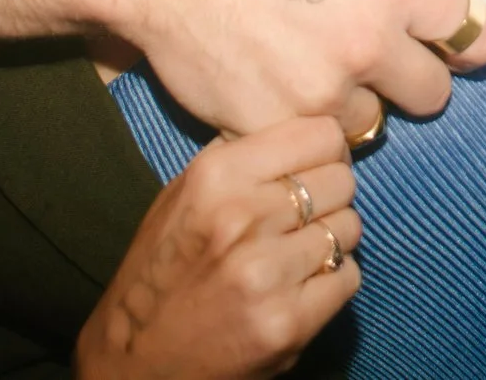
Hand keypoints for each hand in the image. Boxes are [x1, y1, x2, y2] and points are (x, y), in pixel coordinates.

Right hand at [76, 115, 360, 378]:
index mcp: (217, 176)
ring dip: (332, 240)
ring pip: (349, 228)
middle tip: (305, 217)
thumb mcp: (182, 194)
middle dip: (331, 197)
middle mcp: (243, 218)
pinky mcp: (288, 323)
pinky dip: (333, 280)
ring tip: (298, 254)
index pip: (322, 135)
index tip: (315, 168)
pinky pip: (348, 277)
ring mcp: (267, 273)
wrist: (136, 359)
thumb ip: (239, 158)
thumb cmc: (160, 271)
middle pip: (342, 181)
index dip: (326, 152)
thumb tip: (301, 128)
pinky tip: (301, 286)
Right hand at [117, 0, 485, 143]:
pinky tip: (280, 88)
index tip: (451, 41)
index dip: (465, 37)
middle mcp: (367, 44)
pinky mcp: (276, 127)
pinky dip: (303, 124)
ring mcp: (321, 93)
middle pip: (433, 93)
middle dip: (415, 78)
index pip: (473, 34)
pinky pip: (313, 142)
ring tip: (317, 69)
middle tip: (382, 60)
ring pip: (371, 123)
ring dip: (354, 103)